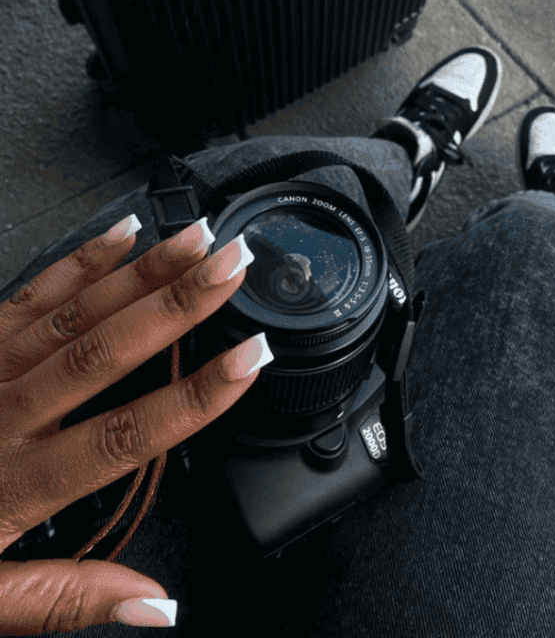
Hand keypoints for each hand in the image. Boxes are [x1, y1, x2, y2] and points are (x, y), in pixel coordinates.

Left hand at [0, 215, 261, 633]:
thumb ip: (69, 598)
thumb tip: (154, 602)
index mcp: (15, 483)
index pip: (122, 435)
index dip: (194, 398)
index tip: (250, 361)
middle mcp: (6, 412)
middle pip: (102, 351)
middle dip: (176, 305)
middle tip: (232, 267)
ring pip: (74, 310)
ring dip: (140, 271)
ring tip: (197, 240)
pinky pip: (35, 290)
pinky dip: (82, 260)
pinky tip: (123, 232)